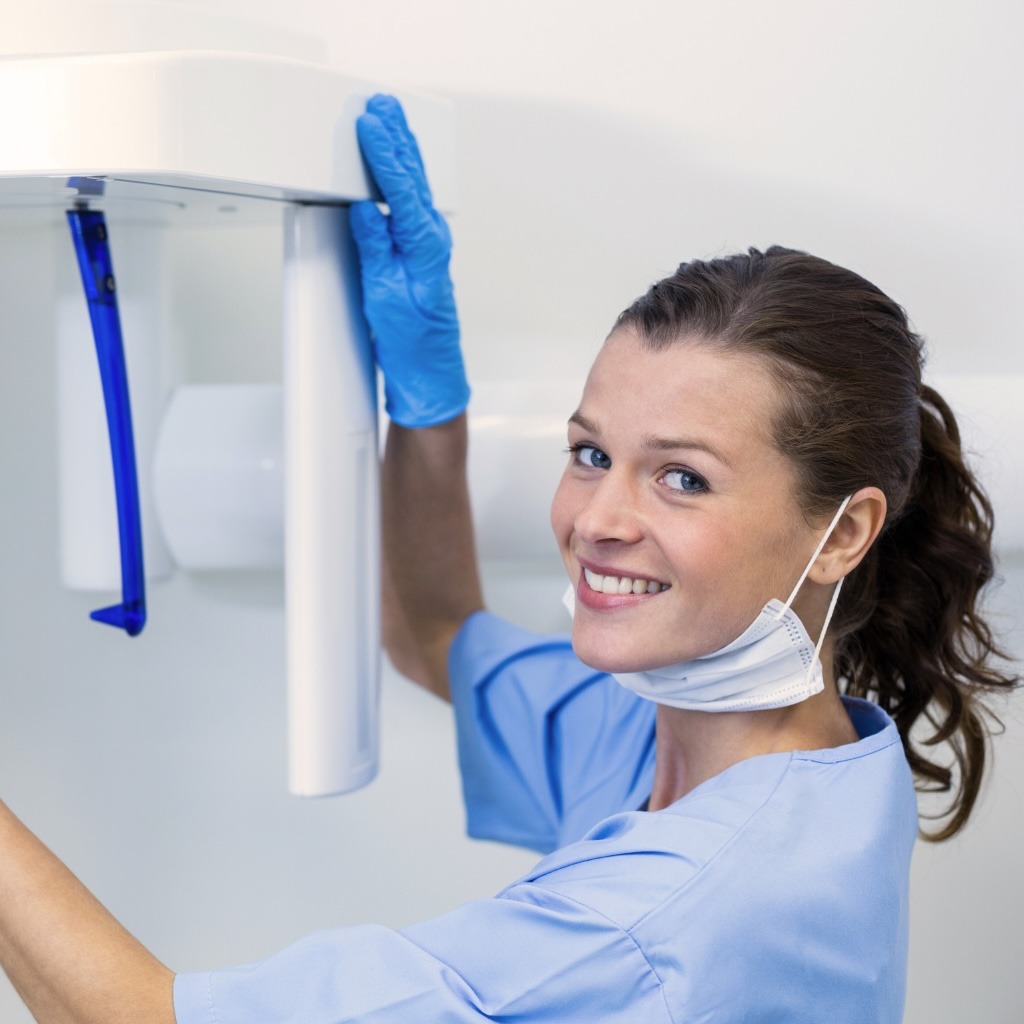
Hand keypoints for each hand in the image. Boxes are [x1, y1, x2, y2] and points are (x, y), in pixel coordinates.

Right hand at [351, 94, 469, 427]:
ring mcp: (428, 245)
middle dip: (397, 138)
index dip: (384, 153)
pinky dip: (402, 176)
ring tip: (388, 119)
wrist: (427, 372)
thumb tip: (366, 206)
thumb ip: (376, 247)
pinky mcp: (420, 253)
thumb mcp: (383, 294)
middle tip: (382, 104)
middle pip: (412, 179)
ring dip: (401, 151)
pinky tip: (395, 165)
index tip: (371, 123)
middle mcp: (431, 241)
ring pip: (414, 187)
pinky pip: (410, 203)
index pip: (402, 189)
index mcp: (425, 247)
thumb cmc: (411, 342)